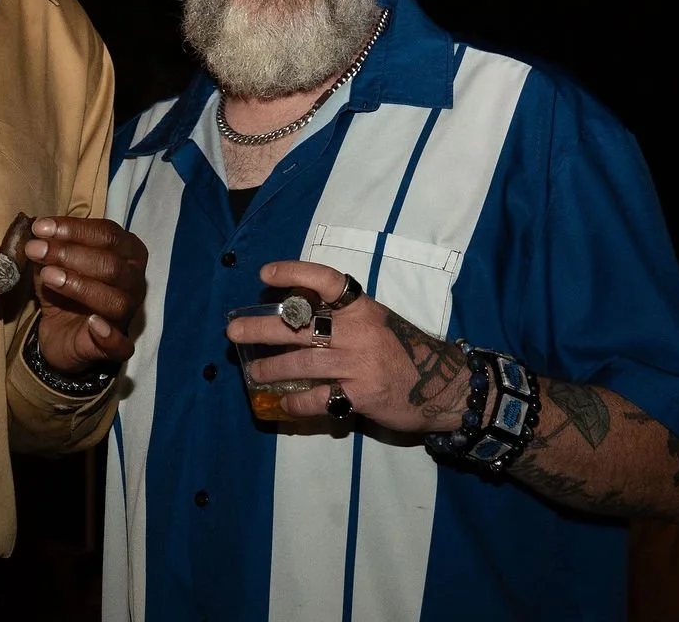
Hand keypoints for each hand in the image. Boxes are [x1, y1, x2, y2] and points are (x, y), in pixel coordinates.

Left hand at [25, 216, 148, 374]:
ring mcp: (128, 315)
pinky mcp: (117, 347)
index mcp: (126, 253)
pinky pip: (122, 345)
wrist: (59, 334)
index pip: (108, 234)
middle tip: (36, 250)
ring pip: (116, 300)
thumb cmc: (63, 290)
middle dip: (70, 254)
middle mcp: (133, 281)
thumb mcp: (52, 263)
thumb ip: (48, 247)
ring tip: (48, 277)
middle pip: (112, 265)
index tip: (40, 228)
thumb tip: (35, 233)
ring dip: (80, 286)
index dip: (74, 229)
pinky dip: (108, 335)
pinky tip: (92, 323)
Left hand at [222, 259, 470, 432]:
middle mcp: (358, 331)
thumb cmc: (404, 350)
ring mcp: (359, 364)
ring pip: (303, 363)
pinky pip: (319, 399)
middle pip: (300, 325)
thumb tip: (297, 315)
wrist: (444, 385)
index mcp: (362, 308)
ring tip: (254, 373)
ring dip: (273, 368)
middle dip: (262, 328)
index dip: (294, 273)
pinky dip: (298, 403)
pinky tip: (284, 405)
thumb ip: (344, 318)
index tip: (264, 275)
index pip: (326, 281)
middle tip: (234, 331)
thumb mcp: (378, 322)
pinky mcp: (361, 395)